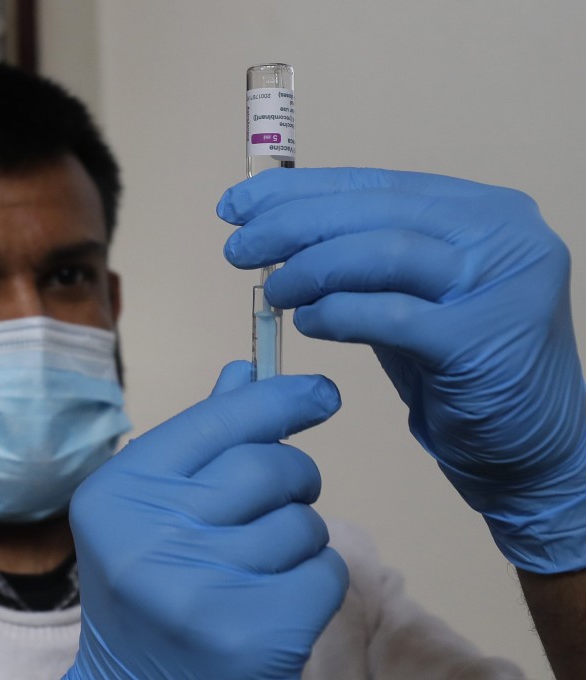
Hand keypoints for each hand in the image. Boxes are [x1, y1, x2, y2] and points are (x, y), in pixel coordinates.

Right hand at [64, 362, 347, 679]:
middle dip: (295, 476)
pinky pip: (325, 573)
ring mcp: (200, 589)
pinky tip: (278, 598)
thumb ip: (198, 442)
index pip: (217, 422)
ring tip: (263, 562)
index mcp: (121, 493)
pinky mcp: (253, 635)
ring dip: (300, 537)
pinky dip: (316, 579)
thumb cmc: (147, 585)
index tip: (321, 392)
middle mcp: (150, 536)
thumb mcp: (151, 509)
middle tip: (288, 494)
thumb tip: (245, 371)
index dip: (278, 399)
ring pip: (304, 524)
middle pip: (268, 468)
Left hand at [218, 167, 585, 572]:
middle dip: (293, 224)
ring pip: (386, 251)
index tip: (238, 204)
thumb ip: (361, 262)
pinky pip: (393, 315)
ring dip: (313, 268)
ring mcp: (502, 282)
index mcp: (481, 211)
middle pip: (377, 210)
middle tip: (237, 248)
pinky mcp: (485, 339)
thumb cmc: (459, 370)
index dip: (299, 190)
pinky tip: (308, 323)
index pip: (375, 184)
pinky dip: (341, 314)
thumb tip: (274, 235)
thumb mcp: (410, 297)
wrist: (528, 452)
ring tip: (273, 292)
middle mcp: (502, 233)